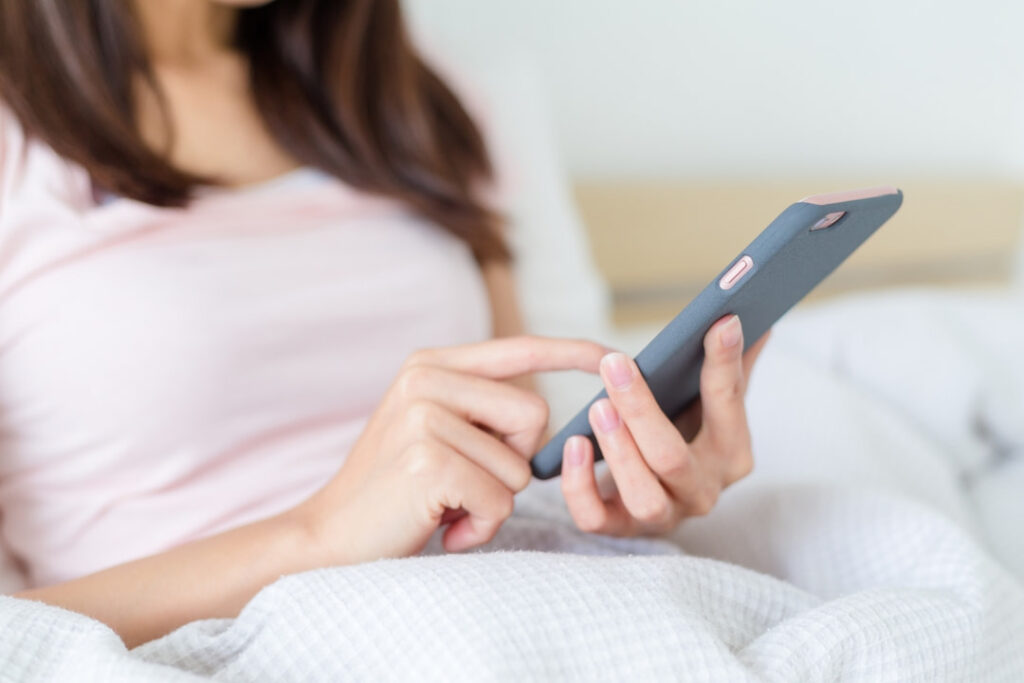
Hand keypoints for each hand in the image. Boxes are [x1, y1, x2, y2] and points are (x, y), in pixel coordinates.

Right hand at [294, 336, 605, 564]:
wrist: (328, 537)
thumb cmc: (395, 492)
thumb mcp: (433, 432)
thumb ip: (478, 410)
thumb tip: (542, 414)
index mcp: (431, 364)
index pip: (519, 348)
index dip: (571, 352)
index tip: (613, 356)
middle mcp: (426, 377)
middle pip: (533, 414)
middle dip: (512, 461)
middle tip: (460, 482)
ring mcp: (425, 415)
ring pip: (518, 467)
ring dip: (491, 502)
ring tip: (442, 505)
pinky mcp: (430, 459)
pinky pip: (500, 500)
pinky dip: (479, 527)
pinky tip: (440, 526)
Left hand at [560, 315, 768, 535]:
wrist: (659, 488)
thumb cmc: (685, 432)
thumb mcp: (710, 401)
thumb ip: (730, 363)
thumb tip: (740, 312)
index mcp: (733, 454)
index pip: (730, 405)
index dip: (724, 363)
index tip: (718, 321)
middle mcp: (703, 491)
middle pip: (673, 458)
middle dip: (642, 410)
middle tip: (615, 365)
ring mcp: (663, 515)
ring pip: (642, 496)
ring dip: (617, 452)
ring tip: (597, 408)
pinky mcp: (621, 529)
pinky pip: (596, 518)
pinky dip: (579, 484)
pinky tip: (572, 444)